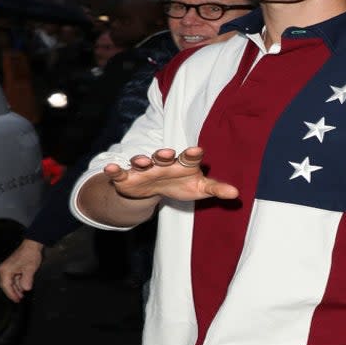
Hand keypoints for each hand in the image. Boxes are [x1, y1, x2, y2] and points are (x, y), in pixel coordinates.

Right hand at [0, 239, 43, 301]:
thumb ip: (26, 281)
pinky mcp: (12, 267)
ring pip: (9, 282)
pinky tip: (22, 287)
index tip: (17, 300)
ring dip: (15, 288)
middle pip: (6, 285)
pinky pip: (12, 278)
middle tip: (19, 299)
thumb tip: (25, 289)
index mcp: (5, 270)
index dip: (11, 295)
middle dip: (12, 292)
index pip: (6, 286)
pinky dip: (17, 283)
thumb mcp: (30, 270)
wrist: (32, 244)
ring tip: (22, 295)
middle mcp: (4, 269)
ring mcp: (7, 268)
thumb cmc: (30, 255)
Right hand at [104, 146, 238, 201]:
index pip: (188, 158)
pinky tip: (109, 168)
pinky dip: (114, 170)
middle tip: (168, 153)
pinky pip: (120, 172)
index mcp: (182, 164)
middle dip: (164, 155)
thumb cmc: (181, 184)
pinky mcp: (128, 177)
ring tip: (139, 161)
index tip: (197, 151)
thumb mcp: (199, 188)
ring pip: (142, 162)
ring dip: (140, 160)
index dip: (192, 154)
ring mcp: (144, 169)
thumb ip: (215, 188)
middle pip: (163, 157)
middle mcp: (162, 163)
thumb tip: (236, 193)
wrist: (154, 190)